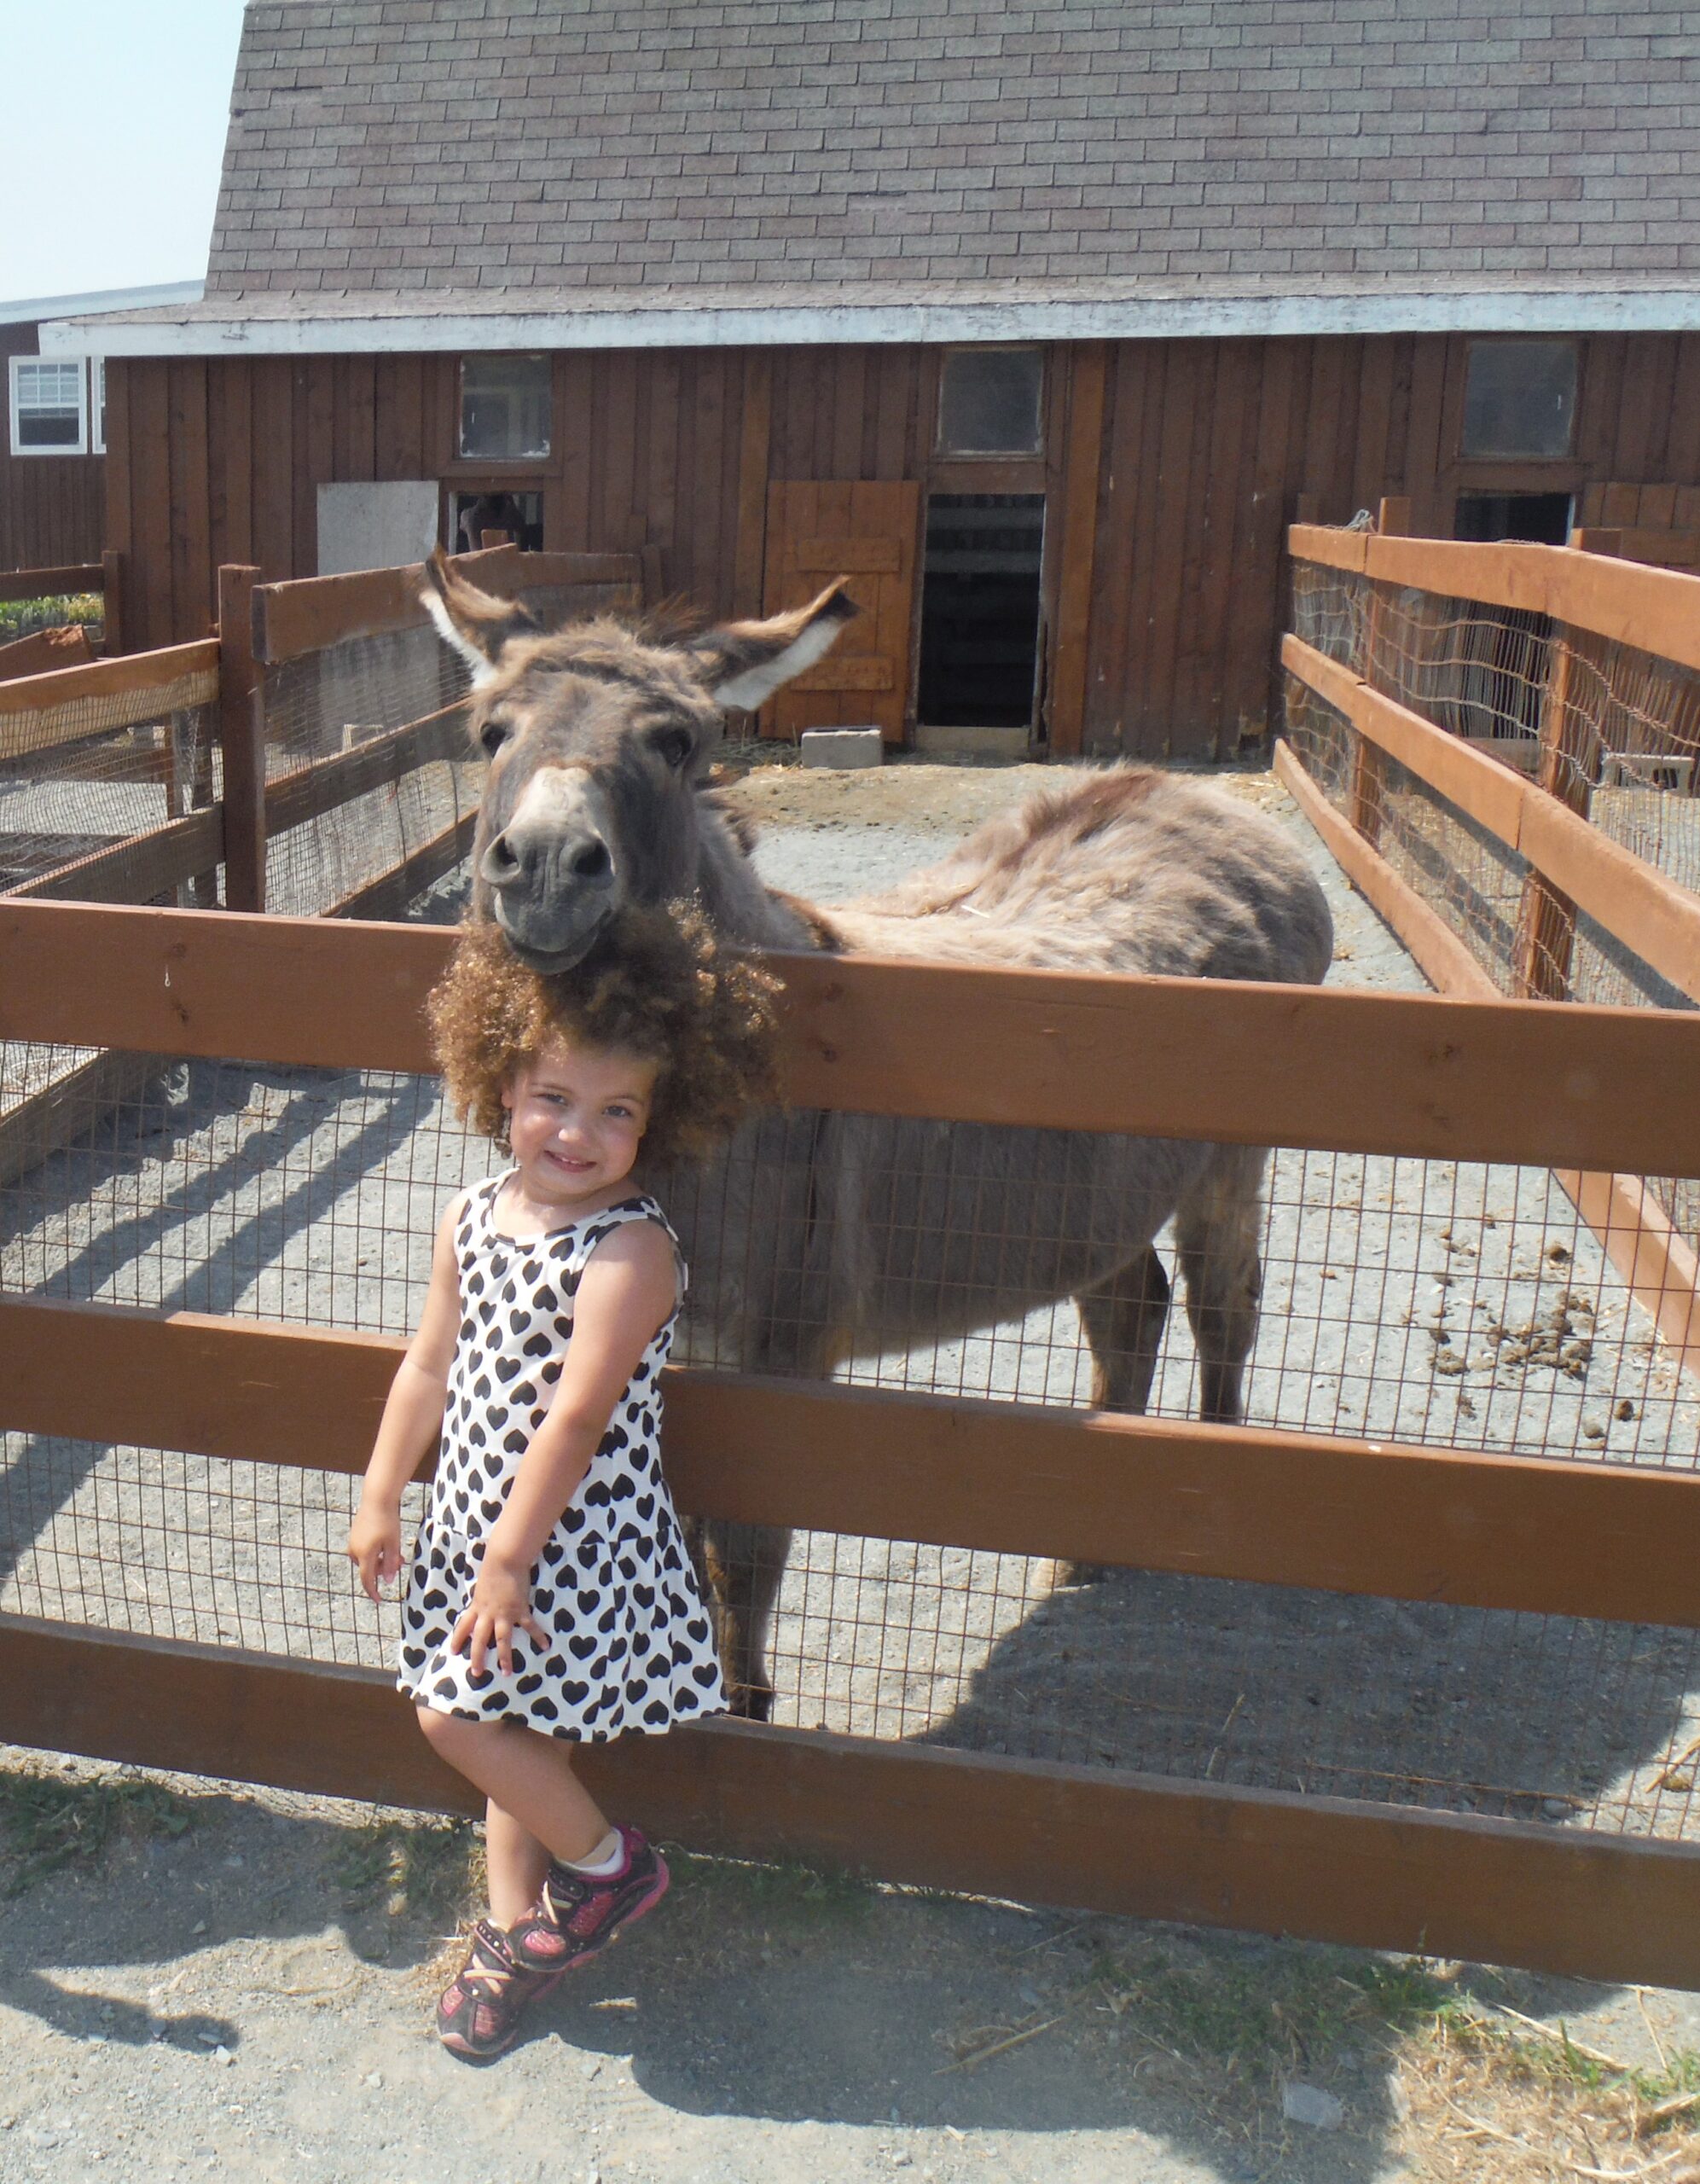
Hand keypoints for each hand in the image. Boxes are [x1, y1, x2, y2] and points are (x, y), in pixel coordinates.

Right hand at [346, 1497, 402, 1601]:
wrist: (377, 1499)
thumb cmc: (387, 1520)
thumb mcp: (393, 1543)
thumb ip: (391, 1563)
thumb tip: (388, 1581)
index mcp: (364, 1554)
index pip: (367, 1580)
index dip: (373, 1592)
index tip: (380, 1600)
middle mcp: (355, 1550)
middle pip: (369, 1569)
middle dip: (384, 1569)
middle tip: (400, 1561)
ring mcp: (353, 1542)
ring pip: (367, 1559)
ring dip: (380, 1560)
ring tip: (396, 1551)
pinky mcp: (355, 1535)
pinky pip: (364, 1550)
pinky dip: (375, 1551)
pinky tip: (385, 1543)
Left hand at [448, 1552, 546, 1677]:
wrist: (505, 1559)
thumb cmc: (493, 1566)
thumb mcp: (482, 1585)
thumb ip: (482, 1597)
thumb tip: (481, 1602)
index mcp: (477, 1606)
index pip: (463, 1626)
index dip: (458, 1639)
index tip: (453, 1651)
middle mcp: (488, 1613)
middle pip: (480, 1640)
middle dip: (478, 1658)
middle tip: (477, 1673)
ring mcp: (504, 1613)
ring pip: (502, 1640)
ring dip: (504, 1657)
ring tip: (506, 1672)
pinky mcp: (520, 1609)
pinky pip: (529, 1626)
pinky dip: (538, 1636)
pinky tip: (545, 1646)